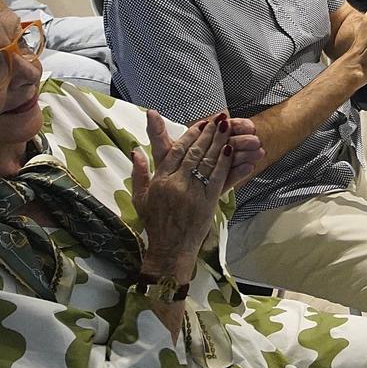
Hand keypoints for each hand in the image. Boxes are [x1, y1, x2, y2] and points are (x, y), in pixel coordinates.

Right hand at [129, 111, 242, 278]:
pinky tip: (231, 150)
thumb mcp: (140, 197)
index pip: (176, 151)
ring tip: (227, 127)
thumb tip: (135, 150)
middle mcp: (176, 183)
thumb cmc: (155, 223)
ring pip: (207, 161)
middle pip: (194, 152)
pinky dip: (224, 162)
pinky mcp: (207, 202)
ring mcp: (193, 192)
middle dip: (208, 133)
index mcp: (160, 180)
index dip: (189, 135)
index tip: (200, 124)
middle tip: (219, 119)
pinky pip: (217, 177)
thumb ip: (139, 173)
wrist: (170, 249)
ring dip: (219, 142)